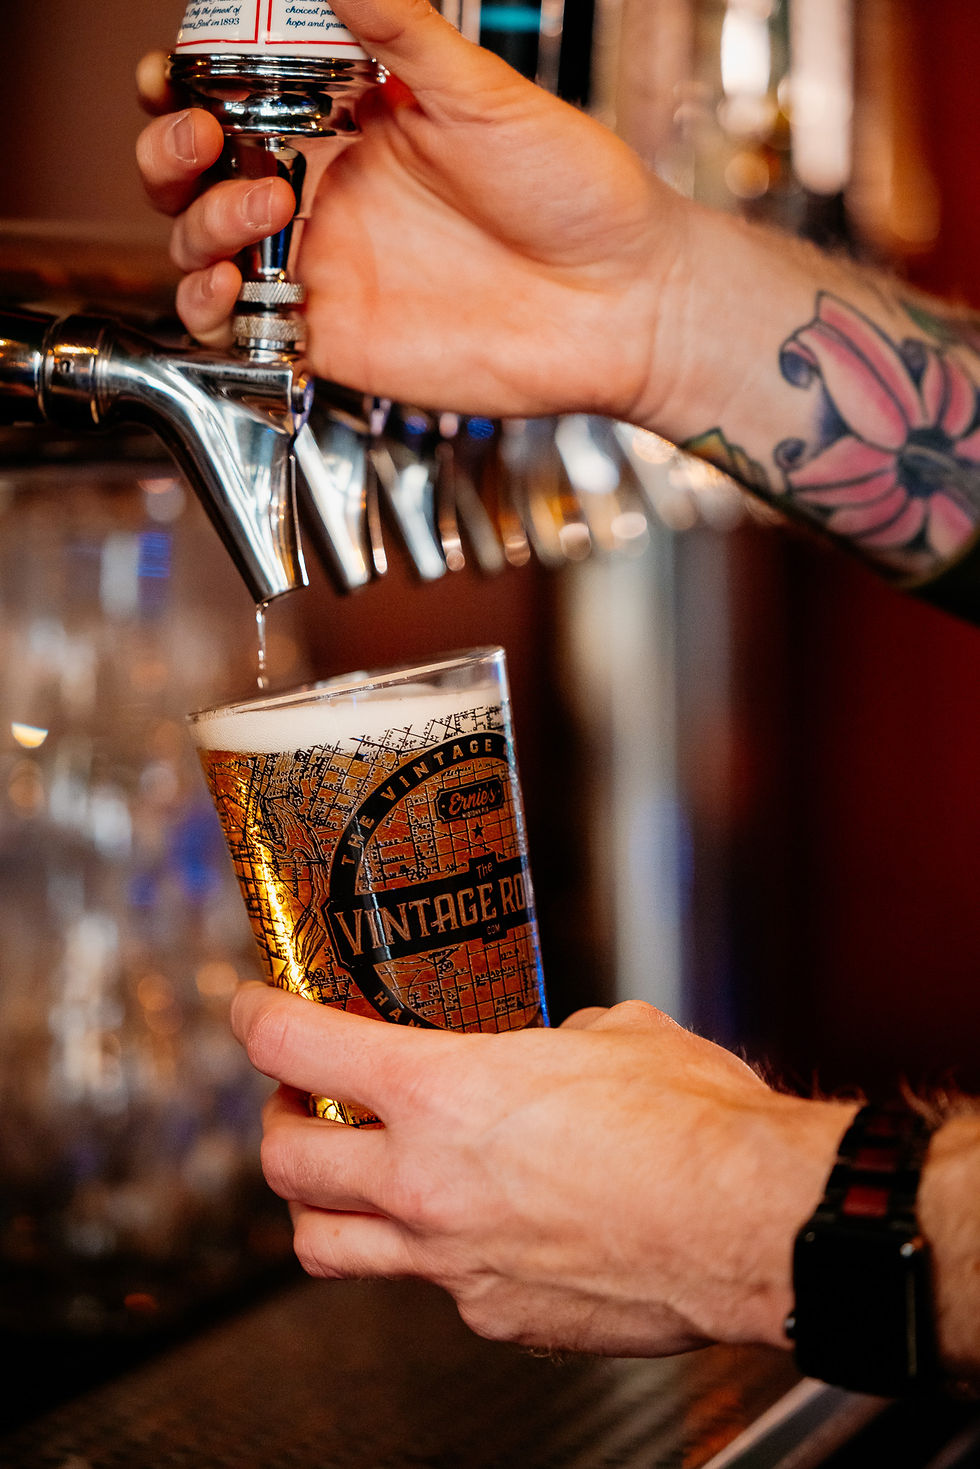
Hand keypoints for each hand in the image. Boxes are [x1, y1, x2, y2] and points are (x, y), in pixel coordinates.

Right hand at [135, 0, 683, 419]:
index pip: (231, 100)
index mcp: (347, 126)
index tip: (178, 77)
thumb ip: (400, 30)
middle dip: (169, 153)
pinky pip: (240, 334)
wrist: (626, 303)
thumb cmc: (577, 195)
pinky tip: (234, 285)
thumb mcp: (482, 94)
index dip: (184, 90)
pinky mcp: (334, 341)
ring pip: (203, 252)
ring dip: (198, 226)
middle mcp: (324, 197)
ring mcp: (325, 271)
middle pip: (195, 178)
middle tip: (204, 139)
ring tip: (261, 206)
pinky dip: (212, 311)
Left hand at [230, 984, 852, 1356]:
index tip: (251, 1009)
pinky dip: (429, 1254)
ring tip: (346, 1182)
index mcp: (444, 1092)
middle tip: (297, 1105)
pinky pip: (429, 1289)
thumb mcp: (616, 1035)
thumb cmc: (694, 1124)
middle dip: (276, 1125)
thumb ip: (557, 1041)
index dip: (257, 1019)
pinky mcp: (496, 1317)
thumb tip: (556, 1049)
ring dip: (319, 1209)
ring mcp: (454, 1263)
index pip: (298, 1048)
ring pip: (326, 1250)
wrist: (753, 1225)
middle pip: (286, 1164)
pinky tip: (476, 1229)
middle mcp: (427, 1183)